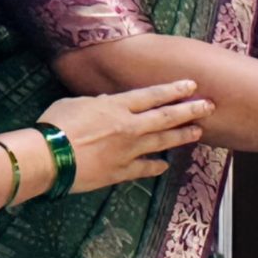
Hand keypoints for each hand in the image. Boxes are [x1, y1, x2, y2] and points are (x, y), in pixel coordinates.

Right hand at [38, 81, 212, 192]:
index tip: (192, 86)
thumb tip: (108, 102)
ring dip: (182, 136)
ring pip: (162, 141)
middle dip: (191, 110)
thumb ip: (97, 102)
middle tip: (209, 106)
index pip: (152, 95)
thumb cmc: (55, 125)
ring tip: (198, 132)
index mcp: (117, 106)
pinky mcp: (121, 171)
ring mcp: (128, 150)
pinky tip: (165, 165)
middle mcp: (129, 126)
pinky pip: (145, 168)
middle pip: (166, 117)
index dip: (174, 90)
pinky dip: (156, 166)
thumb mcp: (75, 103)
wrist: (48, 157)